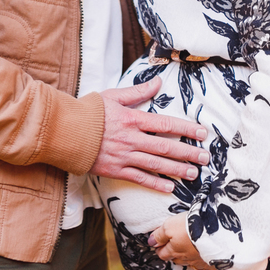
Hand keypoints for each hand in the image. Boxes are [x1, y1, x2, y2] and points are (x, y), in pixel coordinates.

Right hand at [89, 78, 208, 192]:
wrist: (64, 131)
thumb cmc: (89, 112)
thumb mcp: (114, 96)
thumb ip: (138, 91)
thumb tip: (159, 82)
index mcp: (133, 119)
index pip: (166, 124)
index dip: (186, 129)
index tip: (202, 133)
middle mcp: (132, 139)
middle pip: (166, 147)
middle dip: (188, 153)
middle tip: (205, 158)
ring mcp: (124, 156)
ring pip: (156, 164)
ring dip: (177, 170)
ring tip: (194, 174)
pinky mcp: (115, 169)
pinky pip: (139, 178)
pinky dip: (155, 183)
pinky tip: (170, 188)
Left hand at [150, 214, 213, 269]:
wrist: (216, 231)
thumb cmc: (192, 227)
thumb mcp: (170, 226)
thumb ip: (159, 235)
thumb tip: (151, 242)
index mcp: (174, 251)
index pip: (162, 253)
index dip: (159, 248)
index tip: (158, 243)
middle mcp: (186, 258)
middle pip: (175, 259)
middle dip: (172, 253)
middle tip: (171, 245)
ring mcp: (199, 261)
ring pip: (189, 261)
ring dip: (186, 256)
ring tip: (186, 248)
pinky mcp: (212, 261)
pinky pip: (204, 263)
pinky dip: (201, 259)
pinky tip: (202, 255)